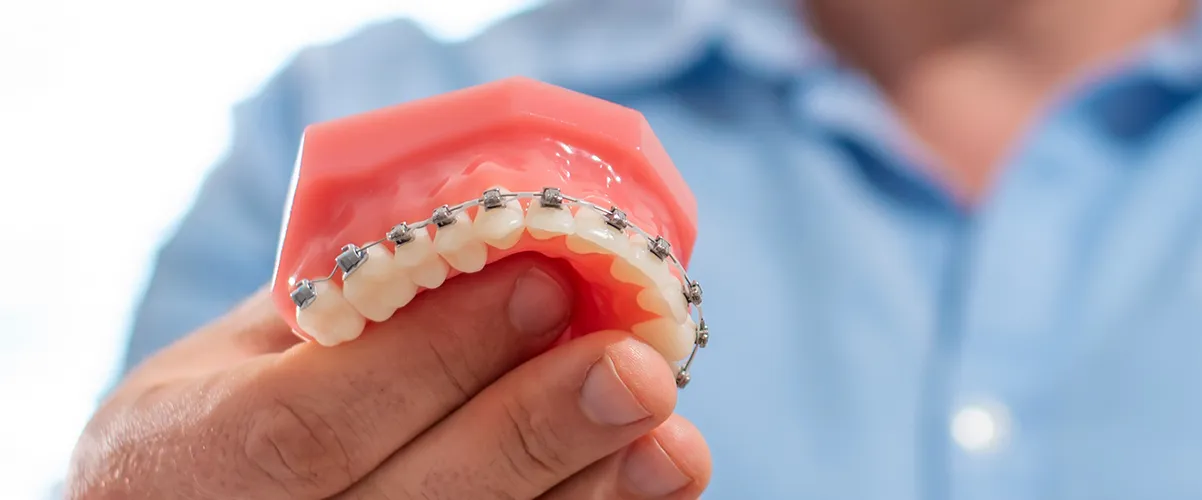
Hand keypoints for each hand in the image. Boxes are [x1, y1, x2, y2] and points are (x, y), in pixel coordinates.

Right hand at [68, 255, 710, 498]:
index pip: (309, 424)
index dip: (434, 357)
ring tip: (672, 443)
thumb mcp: (244, 354)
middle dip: (533, 431)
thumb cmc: (225, 422)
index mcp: (184, 460)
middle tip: (636, 368)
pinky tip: (652, 485)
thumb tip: (518, 237)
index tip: (541, 282)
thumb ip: (356, 307)